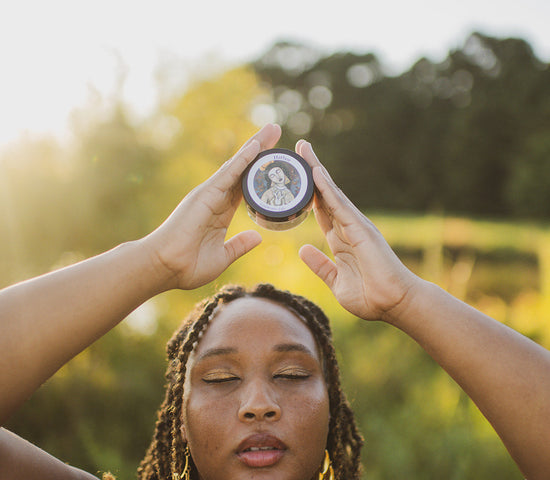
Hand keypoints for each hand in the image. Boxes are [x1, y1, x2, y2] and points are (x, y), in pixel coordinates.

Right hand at [143, 124, 280, 289]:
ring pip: (237, 165)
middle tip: (276, 130)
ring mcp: (210, 194)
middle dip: (260, 150)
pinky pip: (228, 173)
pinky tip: (256, 147)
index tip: (277, 161)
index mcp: (221, 212)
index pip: (246, 186)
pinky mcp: (205, 195)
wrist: (165, 268)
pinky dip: (243, 160)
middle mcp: (216, 198)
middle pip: (243, 169)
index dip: (261, 172)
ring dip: (255, 146)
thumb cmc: (186, 266)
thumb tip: (257, 237)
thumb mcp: (222, 257)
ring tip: (273, 129)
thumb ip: (238, 246)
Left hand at [296, 140, 419, 322]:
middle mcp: (348, 228)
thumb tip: (304, 250)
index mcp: (341, 240)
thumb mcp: (336, 281)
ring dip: (316, 171)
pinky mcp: (361, 229)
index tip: (292, 179)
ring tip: (303, 149)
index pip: (320, 211)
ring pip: (332, 193)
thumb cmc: (371, 297)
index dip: (306, 194)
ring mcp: (355, 226)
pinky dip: (327, 188)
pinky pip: (340, 205)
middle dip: (310, 173)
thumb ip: (321, 265)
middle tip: (297, 150)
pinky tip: (316, 172)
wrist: (395, 305)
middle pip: (324, 194)